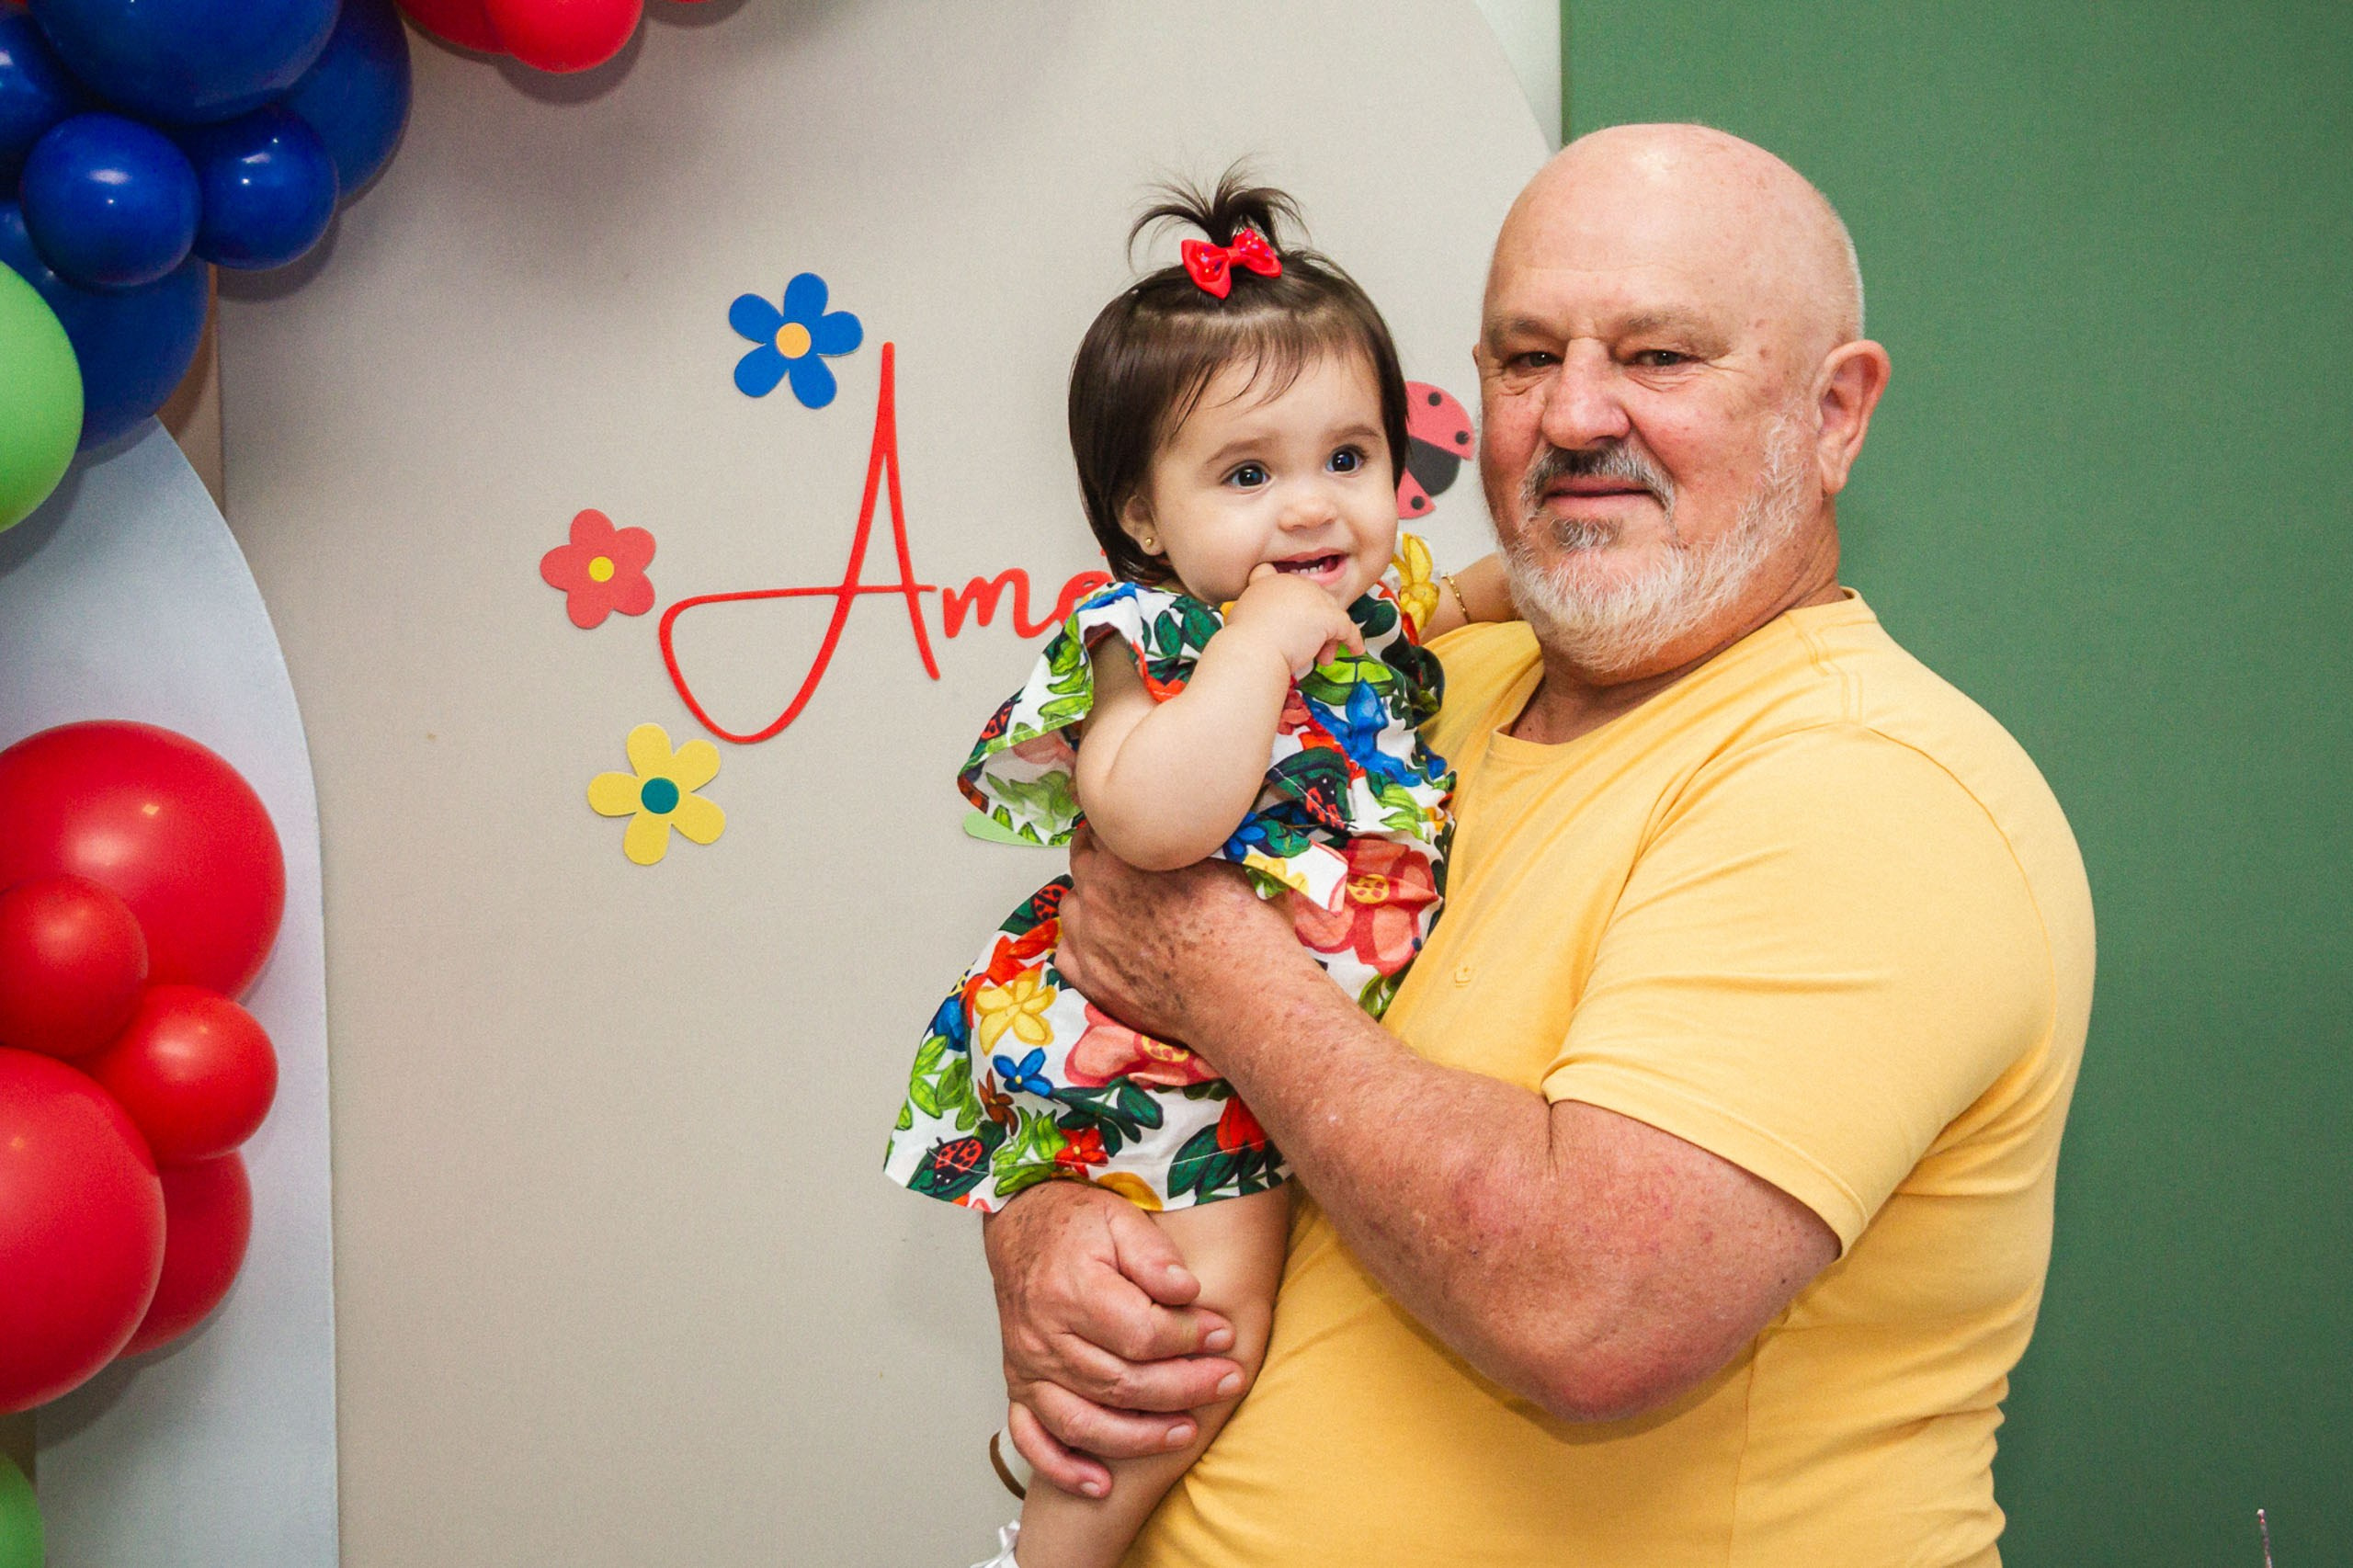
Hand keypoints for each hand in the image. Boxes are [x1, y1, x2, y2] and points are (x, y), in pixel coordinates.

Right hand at [984, 1181, 1243, 1497]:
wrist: (1022, 1225)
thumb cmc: (1077, 1223)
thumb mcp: (1121, 1218)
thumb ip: (1155, 1255)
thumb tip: (1188, 1292)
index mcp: (1070, 1291)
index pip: (1139, 1333)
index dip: (1188, 1340)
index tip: (1223, 1336)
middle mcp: (1043, 1337)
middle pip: (1119, 1383)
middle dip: (1182, 1389)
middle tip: (1228, 1382)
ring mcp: (1027, 1368)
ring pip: (1082, 1422)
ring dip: (1137, 1438)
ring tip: (1186, 1433)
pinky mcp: (1019, 1387)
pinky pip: (1032, 1439)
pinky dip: (1063, 1468)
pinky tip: (1100, 1484)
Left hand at [1057, 825, 1304, 1046]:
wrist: (1244, 999)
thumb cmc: (1248, 933)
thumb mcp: (1236, 865)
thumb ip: (1203, 843)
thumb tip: (1207, 830)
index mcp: (1130, 855)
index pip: (1105, 823)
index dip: (1120, 826)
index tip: (1132, 831)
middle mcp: (1100, 893)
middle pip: (1082, 858)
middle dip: (1100, 855)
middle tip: (1122, 860)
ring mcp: (1091, 939)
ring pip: (1070, 904)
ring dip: (1087, 899)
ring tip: (1115, 907)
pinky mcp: (1091, 980)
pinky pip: (1066, 951)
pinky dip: (1082, 944)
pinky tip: (1105, 944)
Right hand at [1222, 565, 1366, 676]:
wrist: (1251, 652)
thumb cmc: (1243, 643)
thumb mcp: (1242, 615)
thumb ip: (1256, 610)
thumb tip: (1265, 621)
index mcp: (1269, 581)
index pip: (1291, 584)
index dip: (1298, 599)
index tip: (1300, 617)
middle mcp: (1292, 583)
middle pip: (1315, 601)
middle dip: (1315, 626)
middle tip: (1312, 649)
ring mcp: (1311, 597)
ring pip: (1329, 614)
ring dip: (1329, 637)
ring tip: (1322, 659)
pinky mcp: (1327, 616)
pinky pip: (1347, 628)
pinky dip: (1353, 639)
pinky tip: (1356, 650)